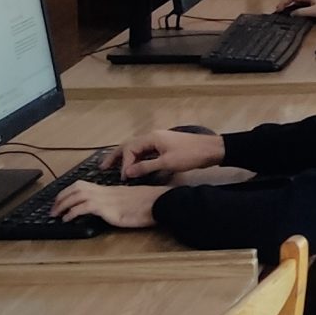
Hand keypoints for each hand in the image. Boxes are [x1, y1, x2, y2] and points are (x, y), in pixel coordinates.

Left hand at [53, 181, 160, 228]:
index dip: (69, 191)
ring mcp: (107, 198)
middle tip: (53, 209)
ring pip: (77, 195)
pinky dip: (72, 212)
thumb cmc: (151, 203)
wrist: (161, 202)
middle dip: (61, 197)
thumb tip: (115, 208)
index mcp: (111, 189)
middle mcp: (106, 191)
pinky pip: (84, 207)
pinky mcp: (108, 208)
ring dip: (62, 205)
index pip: (84, 185)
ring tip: (55, 214)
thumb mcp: (132, 201)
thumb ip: (121, 202)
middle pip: (77, 188)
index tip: (62, 200)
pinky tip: (68, 219)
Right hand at [102, 128, 220, 180]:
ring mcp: (160, 141)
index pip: (130, 149)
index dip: (124, 164)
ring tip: (114, 168)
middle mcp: (153, 137)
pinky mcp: (166, 147)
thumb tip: (127, 172)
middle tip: (103, 167)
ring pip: (138, 149)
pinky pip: (146, 152)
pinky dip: (138, 159)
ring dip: (126, 158)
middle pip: (129, 146)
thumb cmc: (191, 155)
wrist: (213, 149)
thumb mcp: (167, 163)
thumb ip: (146, 167)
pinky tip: (135, 167)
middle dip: (116, 156)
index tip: (124, 177)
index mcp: (152, 137)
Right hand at [277, 0, 315, 21]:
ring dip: (292, 4)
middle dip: (286, 1)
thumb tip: (292, 13)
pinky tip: (298, 12)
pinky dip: (299, 6)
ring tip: (286, 11)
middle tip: (279, 10)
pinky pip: (305, 2)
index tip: (278, 9)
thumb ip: (303, 12)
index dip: (284, 1)